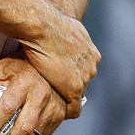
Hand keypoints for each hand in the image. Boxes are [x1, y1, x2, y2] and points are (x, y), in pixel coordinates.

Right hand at [22, 1, 99, 117]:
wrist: (42, 26)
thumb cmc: (47, 23)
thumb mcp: (65, 26)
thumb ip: (69, 36)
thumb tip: (60, 34)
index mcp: (91, 52)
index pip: (84, 70)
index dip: (71, 74)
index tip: (61, 78)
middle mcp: (91, 65)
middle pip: (82, 83)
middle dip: (70, 86)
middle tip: (54, 89)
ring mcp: (84, 78)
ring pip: (78, 95)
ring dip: (66, 99)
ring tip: (52, 102)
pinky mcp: (74, 90)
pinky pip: (74, 109)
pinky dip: (65, 112)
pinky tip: (55, 112)